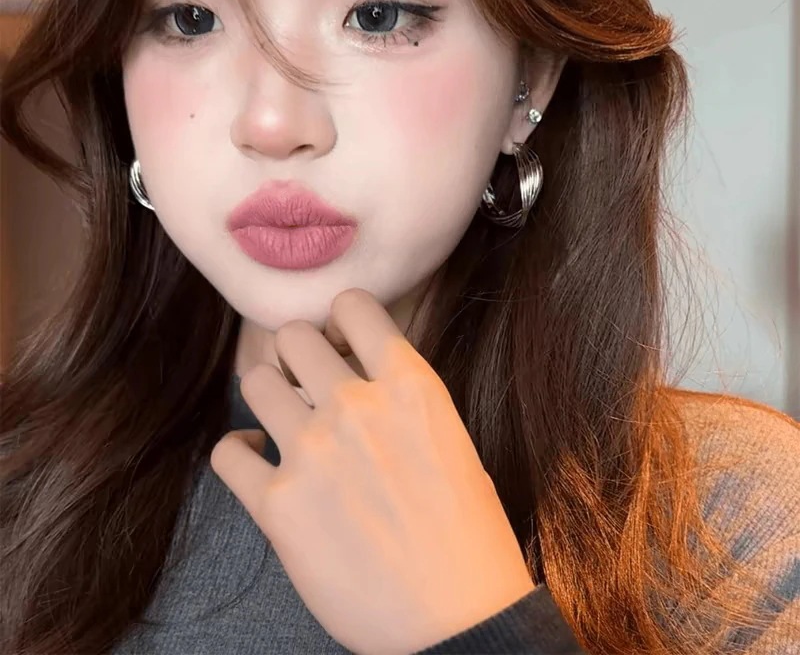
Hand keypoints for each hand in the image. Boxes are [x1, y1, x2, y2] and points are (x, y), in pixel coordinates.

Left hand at [210, 288, 534, 654]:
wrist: (456, 621)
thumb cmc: (468, 536)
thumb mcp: (451, 443)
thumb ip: (400, 402)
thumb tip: (356, 382)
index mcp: (410, 386)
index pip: (354, 305)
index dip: (342, 318)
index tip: (341, 342)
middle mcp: (356, 406)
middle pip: (292, 336)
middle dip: (297, 355)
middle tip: (306, 383)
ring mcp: (312, 451)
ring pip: (255, 381)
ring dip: (267, 396)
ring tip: (281, 422)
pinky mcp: (277, 504)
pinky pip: (227, 451)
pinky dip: (238, 453)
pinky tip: (257, 463)